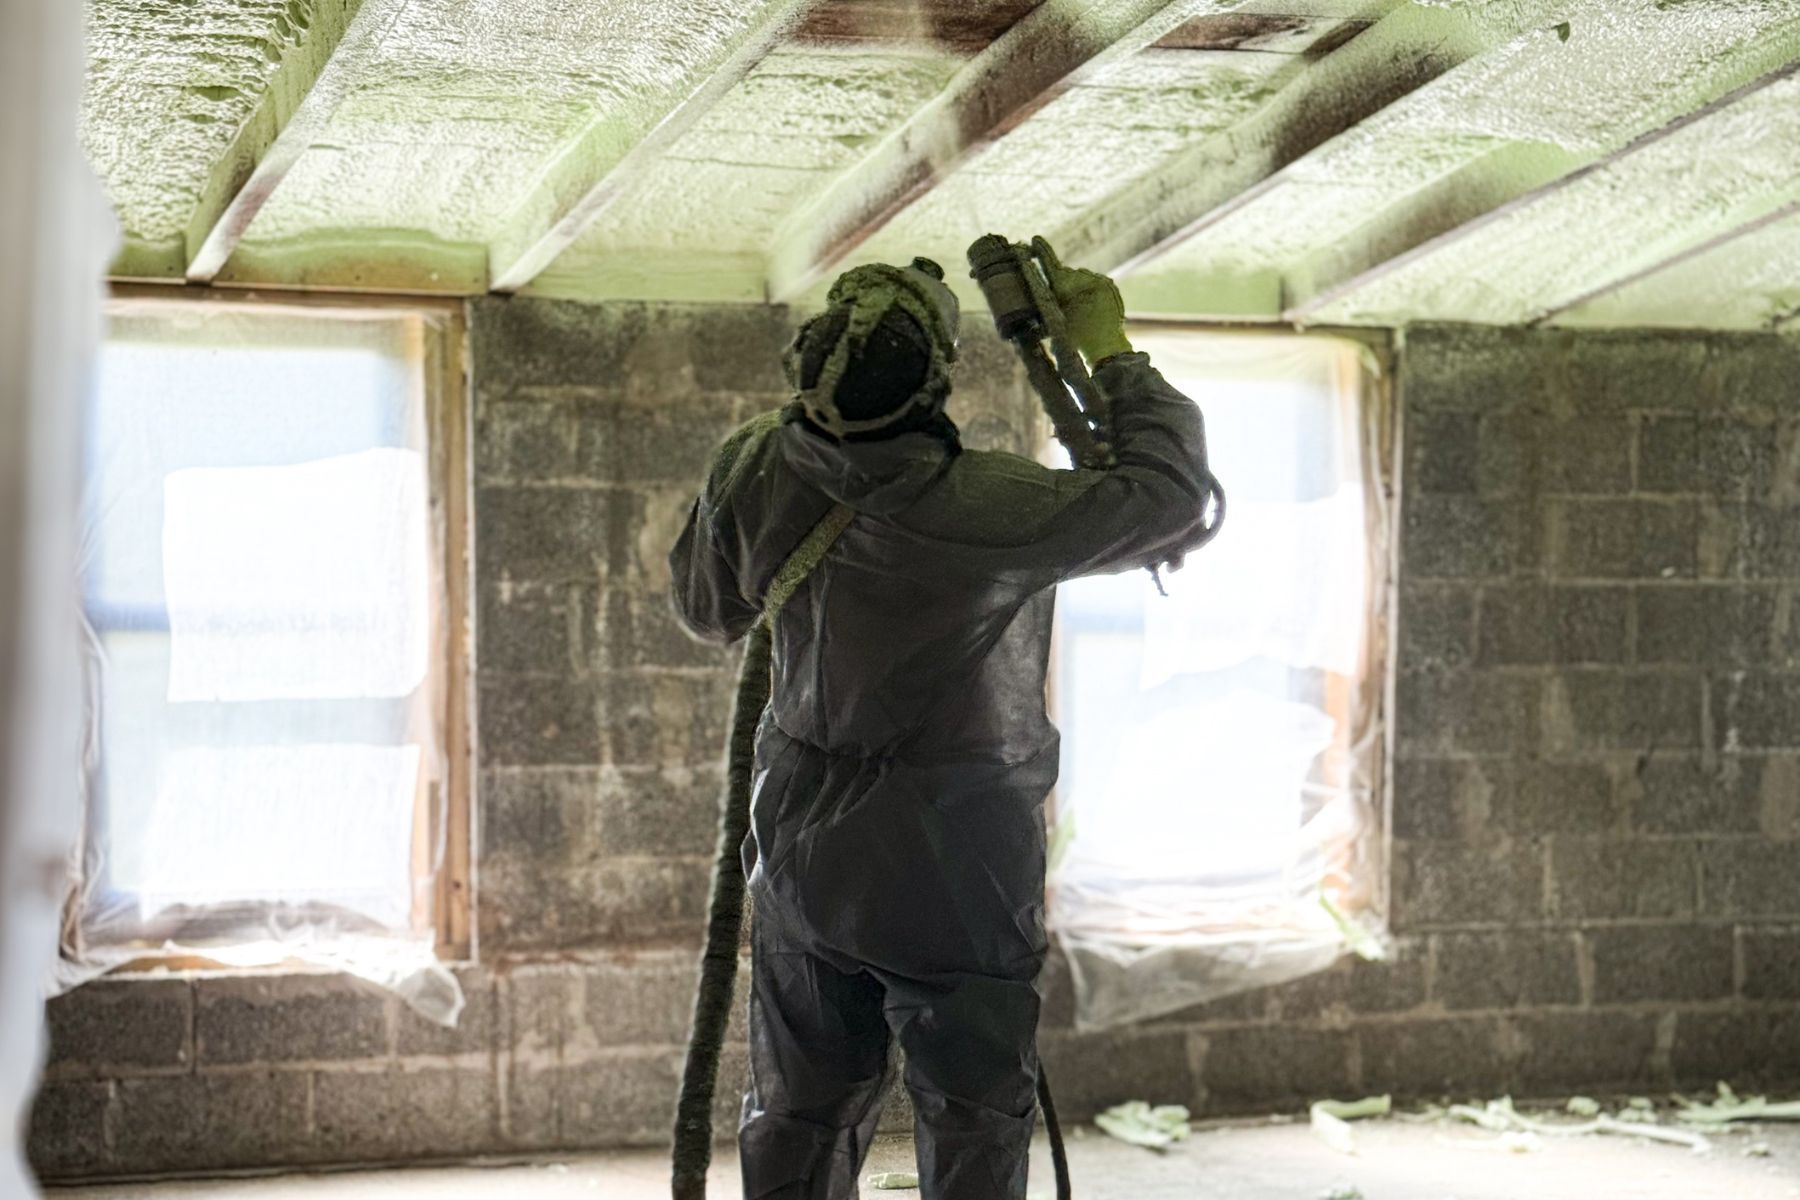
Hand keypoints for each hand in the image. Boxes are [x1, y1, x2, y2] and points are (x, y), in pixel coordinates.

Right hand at [1033, 236, 1131, 363]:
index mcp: (1062, 285)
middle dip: (1064, 283)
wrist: (1104, 345)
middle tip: (1064, 302)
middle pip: (1066, 273)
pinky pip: (1096, 282)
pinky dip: (1092, 291)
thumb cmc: (1074, 337)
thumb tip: (1039, 289)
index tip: (1036, 239)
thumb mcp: (1054, 320)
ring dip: (1079, 287)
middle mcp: (1079, 277)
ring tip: (1082, 310)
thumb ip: (1048, 300)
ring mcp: (1096, 280)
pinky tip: (1093, 308)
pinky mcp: (1109, 284)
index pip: (1048, 261)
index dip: (1041, 250)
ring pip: (1082, 277)